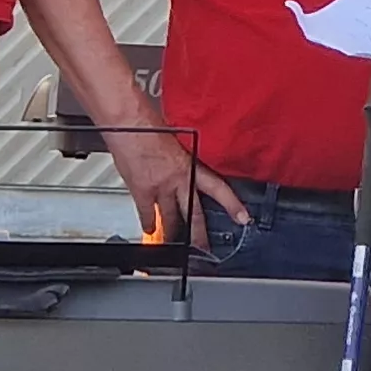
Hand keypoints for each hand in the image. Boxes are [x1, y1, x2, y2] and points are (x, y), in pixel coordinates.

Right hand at [110, 129, 248, 247]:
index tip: (242, 218)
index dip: (232, 204)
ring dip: (171, 231)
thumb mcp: (177, 139)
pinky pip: (147, 213)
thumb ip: (183, 157)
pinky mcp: (142, 191)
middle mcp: (178, 178)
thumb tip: (184, 164)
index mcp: (191, 164)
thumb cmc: (149, 125)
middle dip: (199, 234)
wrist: (127, 123)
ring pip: (170, 217)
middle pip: (194, 213)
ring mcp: (160, 187)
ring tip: (175, 241)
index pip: (218, 188)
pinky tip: (150, 229)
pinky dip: (148, 222)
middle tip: (204, 248)